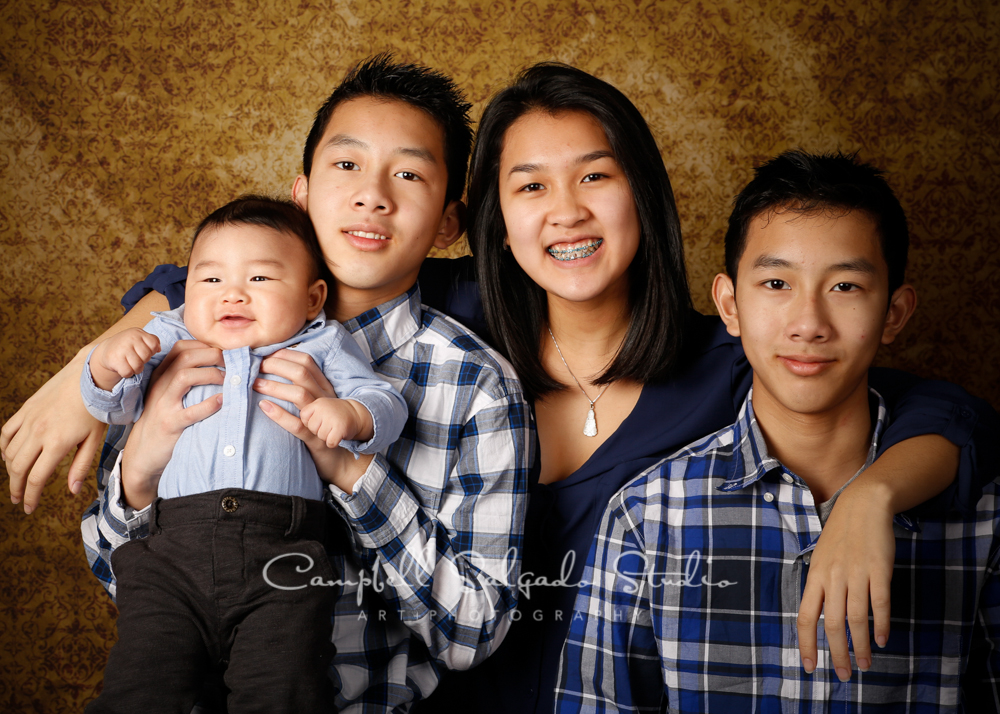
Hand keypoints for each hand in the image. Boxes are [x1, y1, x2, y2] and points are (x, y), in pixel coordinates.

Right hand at [2, 348, 105, 512]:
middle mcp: (38, 433)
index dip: (30, 496)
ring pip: (9, 452)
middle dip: (16, 488)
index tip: (28, 508)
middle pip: (18, 468)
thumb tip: (72, 492)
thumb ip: (80, 466)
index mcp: (56, 444)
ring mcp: (29, 420)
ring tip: (16, 480)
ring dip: (10, 470)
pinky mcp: (25, 410)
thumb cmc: (96, 410)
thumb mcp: (94, 440)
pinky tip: (8, 455)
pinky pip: (6, 432)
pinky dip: (4, 447)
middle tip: (17, 500)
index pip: (36, 478)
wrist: (90, 377)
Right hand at [91, 328, 160, 388]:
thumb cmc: (128, 345)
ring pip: (138, 366)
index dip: (151, 352)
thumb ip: (152, 341)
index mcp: (138, 333)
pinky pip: (128, 372)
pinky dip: (128, 373)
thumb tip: (159, 349)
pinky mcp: (114, 360)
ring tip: (131, 364)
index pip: (154, 345)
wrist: (107, 349)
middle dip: (143, 361)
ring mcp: (122, 349)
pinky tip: (124, 367)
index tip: (143, 352)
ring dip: (136, 369)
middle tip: (136, 359)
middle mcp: (130, 339)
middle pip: (146, 357)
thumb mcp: (140, 338)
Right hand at [119, 340, 224, 508]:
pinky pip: (190, 412)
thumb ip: (184, 377)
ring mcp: (163, 405)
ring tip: (230, 380)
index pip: (181, 348)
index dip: (205, 345)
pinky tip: (222, 401)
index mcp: (161, 375)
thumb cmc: (164, 418)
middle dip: (213, 354)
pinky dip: (209, 405)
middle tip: (234, 362)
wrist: (143, 451)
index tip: (225, 350)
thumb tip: (217, 361)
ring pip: (185, 377)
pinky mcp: (169, 424)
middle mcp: (161, 385)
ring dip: (212, 374)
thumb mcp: (168, 393)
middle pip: (186, 357)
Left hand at [255, 350, 371, 491]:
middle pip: (302, 374)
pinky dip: (280, 415)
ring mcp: (321, 419)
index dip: (286, 355)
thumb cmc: (322, 429)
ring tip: (255, 384)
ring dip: (275, 387)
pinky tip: (264, 407)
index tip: (266, 353)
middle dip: (277, 366)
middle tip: (255, 366)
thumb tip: (277, 371)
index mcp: (324, 389)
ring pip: (300, 395)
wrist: (343, 460)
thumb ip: (303, 389)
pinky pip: (298, 425)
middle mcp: (324, 400)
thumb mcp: (317, 405)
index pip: (307, 363)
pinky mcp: (316, 439)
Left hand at [797, 481, 894, 680]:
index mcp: (815, 577)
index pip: (805, 617)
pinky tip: (882, 640)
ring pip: (855, 618)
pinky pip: (879, 603)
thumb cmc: (841, 536)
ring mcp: (855, 573)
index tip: (810, 667)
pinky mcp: (878, 570)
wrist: (862, 505)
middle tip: (845, 674)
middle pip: (831, 624)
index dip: (806, 644)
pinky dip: (880, 624)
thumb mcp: (821, 559)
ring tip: (865, 664)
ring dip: (861, 646)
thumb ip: (820, 587)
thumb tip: (817, 618)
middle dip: (837, 653)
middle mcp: (832, 577)